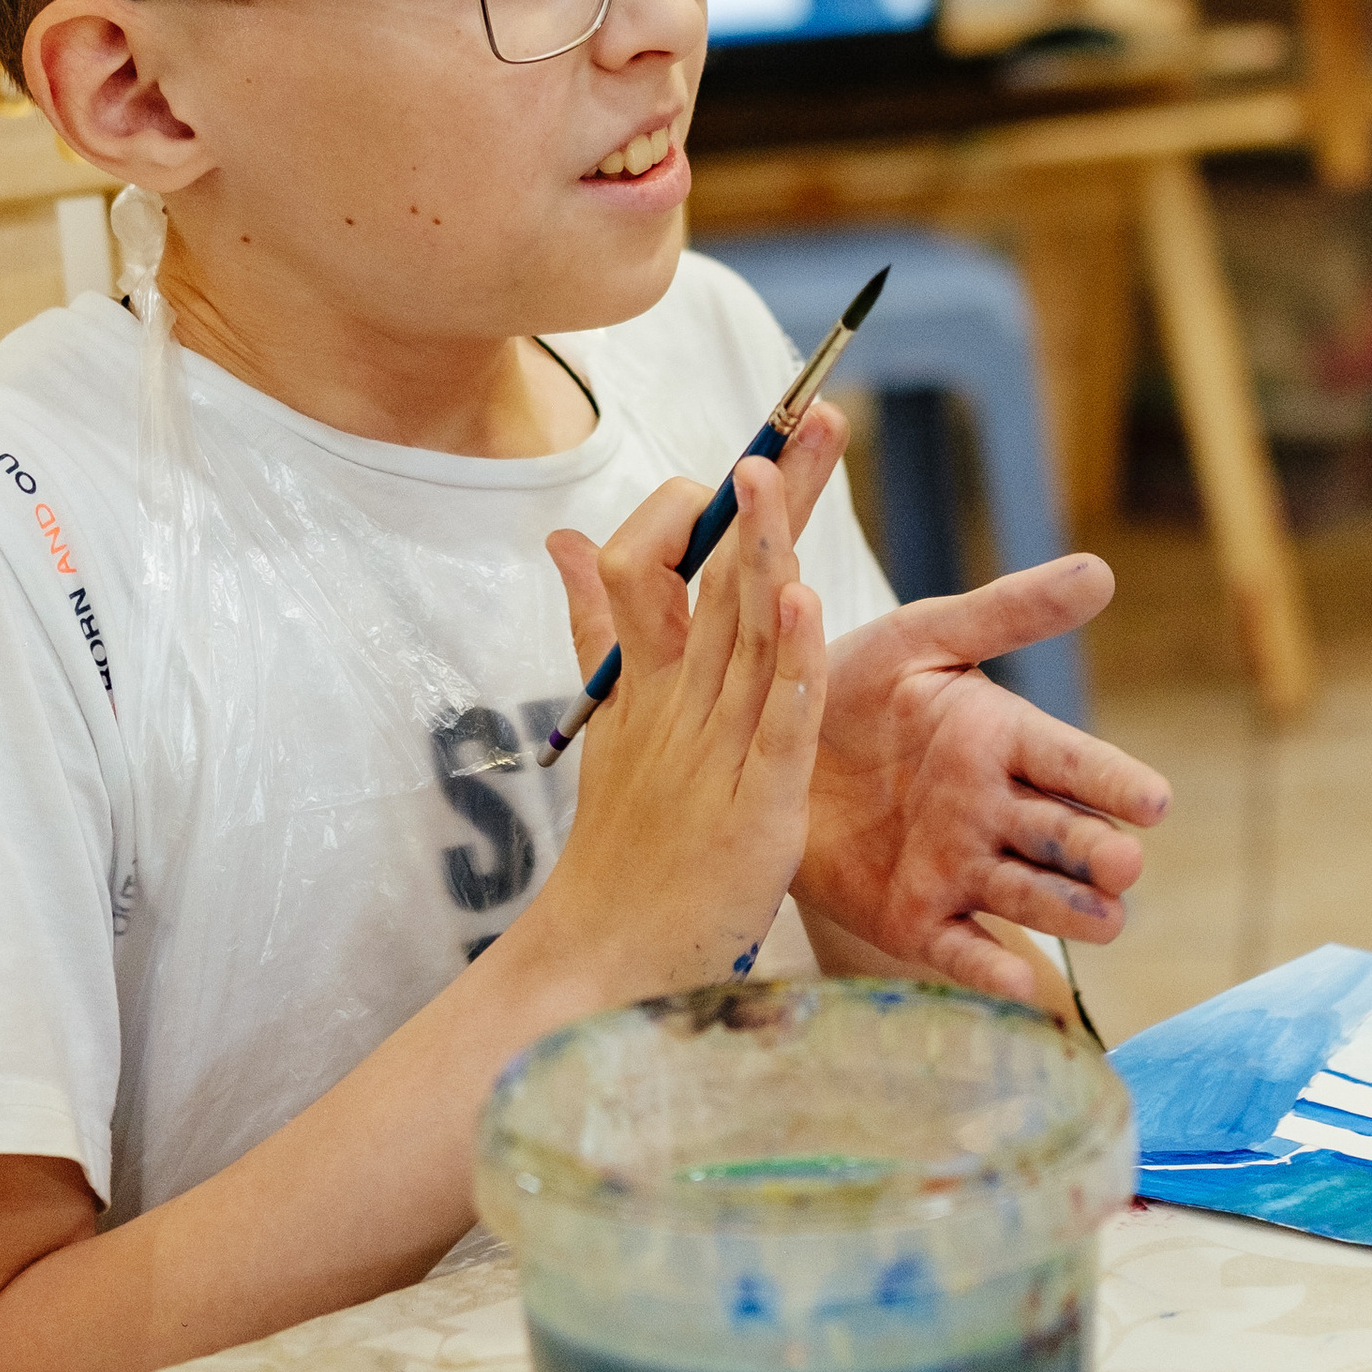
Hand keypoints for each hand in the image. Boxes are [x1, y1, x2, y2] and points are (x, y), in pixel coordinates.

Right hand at [533, 445, 826, 1001]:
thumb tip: (560, 538)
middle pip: (716, 570)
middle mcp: (678, 700)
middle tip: (811, 409)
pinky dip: (795, 662)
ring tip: (793, 464)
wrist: (593, 962)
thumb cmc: (616, 852)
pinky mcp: (754, 807)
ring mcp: (714, 750)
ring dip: (773, 541)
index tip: (749, 451)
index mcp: (648, 680)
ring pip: (746, 628)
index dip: (702, 500)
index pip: (661, 560)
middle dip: (765, 488)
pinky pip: (777, 723)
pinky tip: (811, 603)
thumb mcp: (608, 725)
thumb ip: (594, 629)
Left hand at [793, 557, 1171, 1005]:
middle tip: (1124, 861)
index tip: (1154, 799)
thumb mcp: (920, 639)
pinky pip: (961, 949)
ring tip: (1106, 917)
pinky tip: (1022, 988)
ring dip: (1069, 909)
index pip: (1073, 761)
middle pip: (1063, 837)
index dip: (1112, 780)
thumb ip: (1005, 612)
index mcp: (1003, 741)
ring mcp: (960, 870)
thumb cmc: (852, 684)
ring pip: (1031, 895)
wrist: (767, 747)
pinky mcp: (918, 920)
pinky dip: (991, 970)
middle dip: (1097, 851)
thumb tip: (1101, 570)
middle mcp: (995, 812)